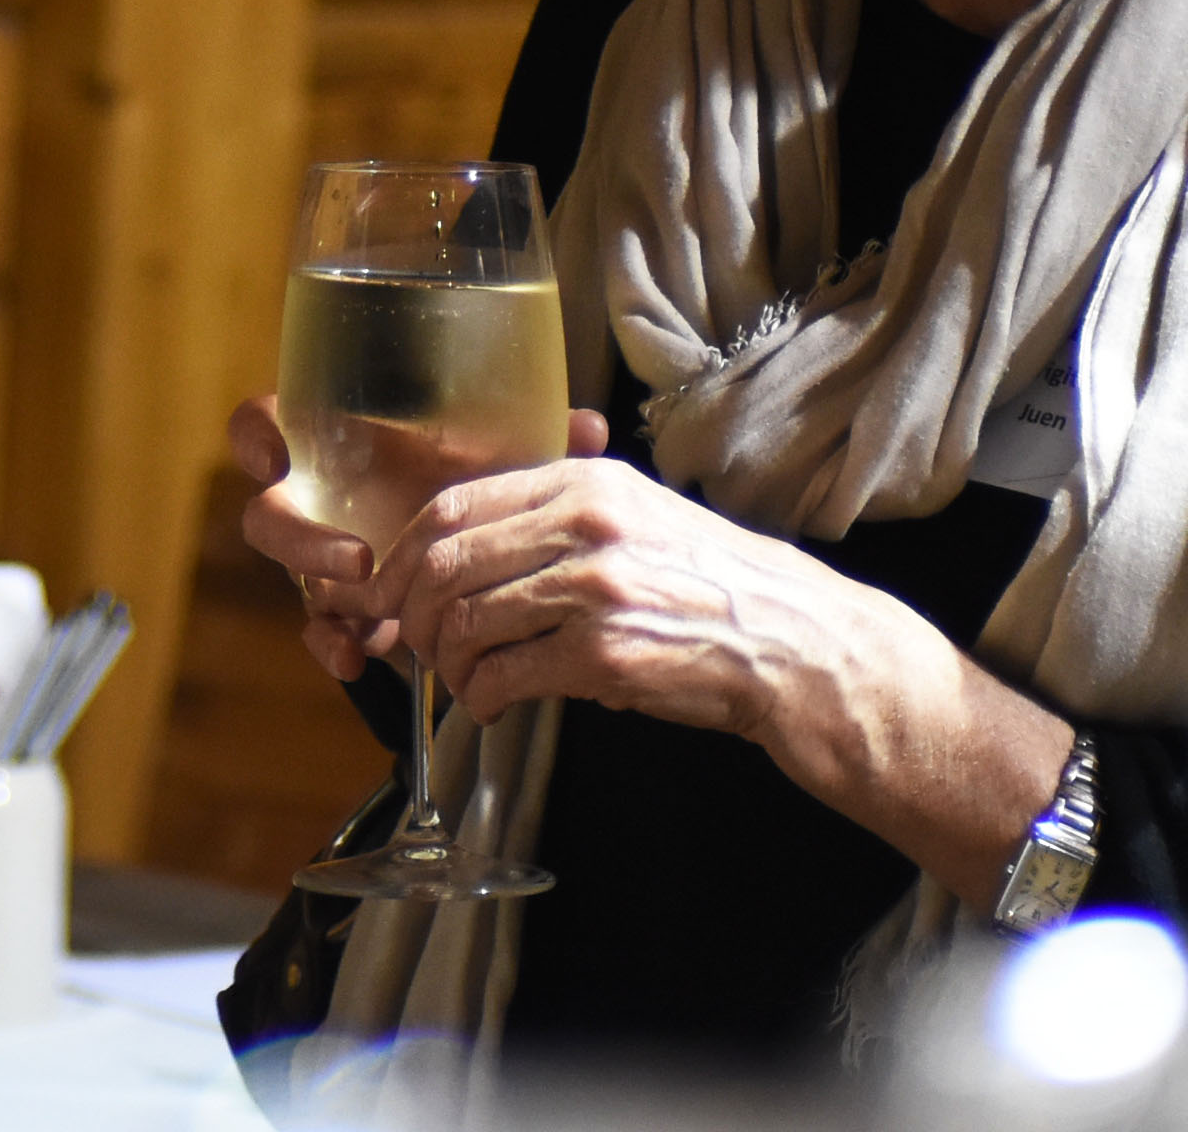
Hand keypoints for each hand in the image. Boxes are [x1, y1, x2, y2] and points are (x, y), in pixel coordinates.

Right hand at [232, 394, 612, 686]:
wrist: (496, 546)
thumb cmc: (483, 477)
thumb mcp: (504, 451)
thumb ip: (536, 432)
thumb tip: (589, 425)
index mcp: (342, 443)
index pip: (269, 423)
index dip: (258, 435)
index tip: (276, 456)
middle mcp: (324, 500)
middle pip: (270, 515)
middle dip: (301, 541)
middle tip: (357, 560)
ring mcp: (329, 559)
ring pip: (295, 580)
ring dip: (324, 602)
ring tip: (364, 627)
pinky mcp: (348, 609)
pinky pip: (324, 629)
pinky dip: (334, 645)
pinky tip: (358, 659)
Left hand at [377, 459, 1072, 908]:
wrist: (796, 647)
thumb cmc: (712, 590)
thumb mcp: (639, 520)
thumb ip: (558, 518)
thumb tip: (464, 547)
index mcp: (586, 484)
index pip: (453, 506)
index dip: (405, 554)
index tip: (391, 588)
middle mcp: (586, 524)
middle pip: (445, 562)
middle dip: (409, 612)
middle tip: (410, 644)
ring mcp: (595, 588)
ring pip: (465, 621)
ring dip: (446, 662)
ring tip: (461, 680)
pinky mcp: (606, 654)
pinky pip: (505, 674)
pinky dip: (482, 696)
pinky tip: (492, 704)